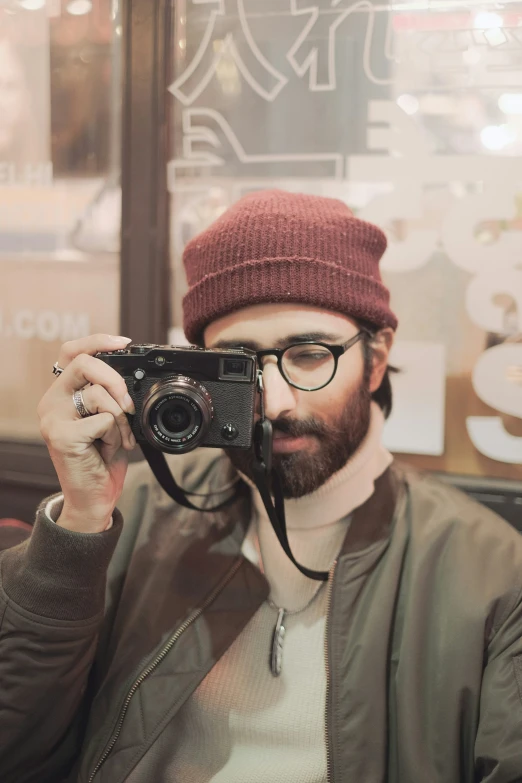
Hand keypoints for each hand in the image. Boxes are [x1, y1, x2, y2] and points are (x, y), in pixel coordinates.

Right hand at [37, 334, 136, 532]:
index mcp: (63, 393)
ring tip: (117, 438)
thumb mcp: (109, 419)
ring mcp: (52, 418)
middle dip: (115, 378)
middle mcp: (51, 401)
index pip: (72, 351)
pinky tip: (108, 449)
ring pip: (99, 394)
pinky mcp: (61, 435)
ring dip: (121, 418)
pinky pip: (103, 420)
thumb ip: (110, 395)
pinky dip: (116, 434)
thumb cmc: (102, 459)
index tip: (124, 343)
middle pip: (83, 362)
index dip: (98, 341)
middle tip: (129, 403)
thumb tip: (130, 374)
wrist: (94, 498)